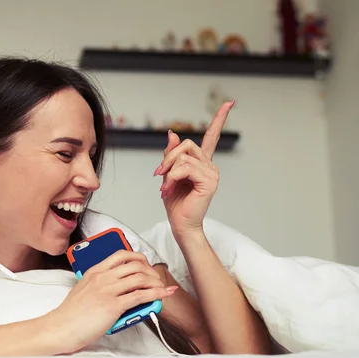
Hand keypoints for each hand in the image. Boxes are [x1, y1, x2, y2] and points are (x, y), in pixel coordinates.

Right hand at [49, 250, 177, 353]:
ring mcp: (108, 290)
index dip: (138, 258)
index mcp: (94, 271)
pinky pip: (141, 295)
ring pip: (141, 278)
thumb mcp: (83, 290)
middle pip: (135, 264)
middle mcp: (102, 277)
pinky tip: (163, 296)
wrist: (60, 328)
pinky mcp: (113, 305)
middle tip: (156, 280)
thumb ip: (99, 284)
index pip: (121, 254)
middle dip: (151, 271)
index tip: (146, 266)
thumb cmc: (70, 314)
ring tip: (162, 289)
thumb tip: (118, 288)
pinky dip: (156, 294)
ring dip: (156, 283)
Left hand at [153, 101, 233, 237]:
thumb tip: (171, 133)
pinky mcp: (209, 181)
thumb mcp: (168, 174)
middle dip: (168, 158)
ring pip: (183, 156)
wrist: (180, 224)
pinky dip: (172, 177)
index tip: (229, 103)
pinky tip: (170, 188)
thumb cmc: (175, 202)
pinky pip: (185, 168)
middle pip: (186, 144)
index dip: (220, 119)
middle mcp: (210, 165)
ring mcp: (212, 173)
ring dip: (168, 171)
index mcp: (202, 163)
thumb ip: (171, 155)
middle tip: (158, 174)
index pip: (212, 136)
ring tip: (165, 187)